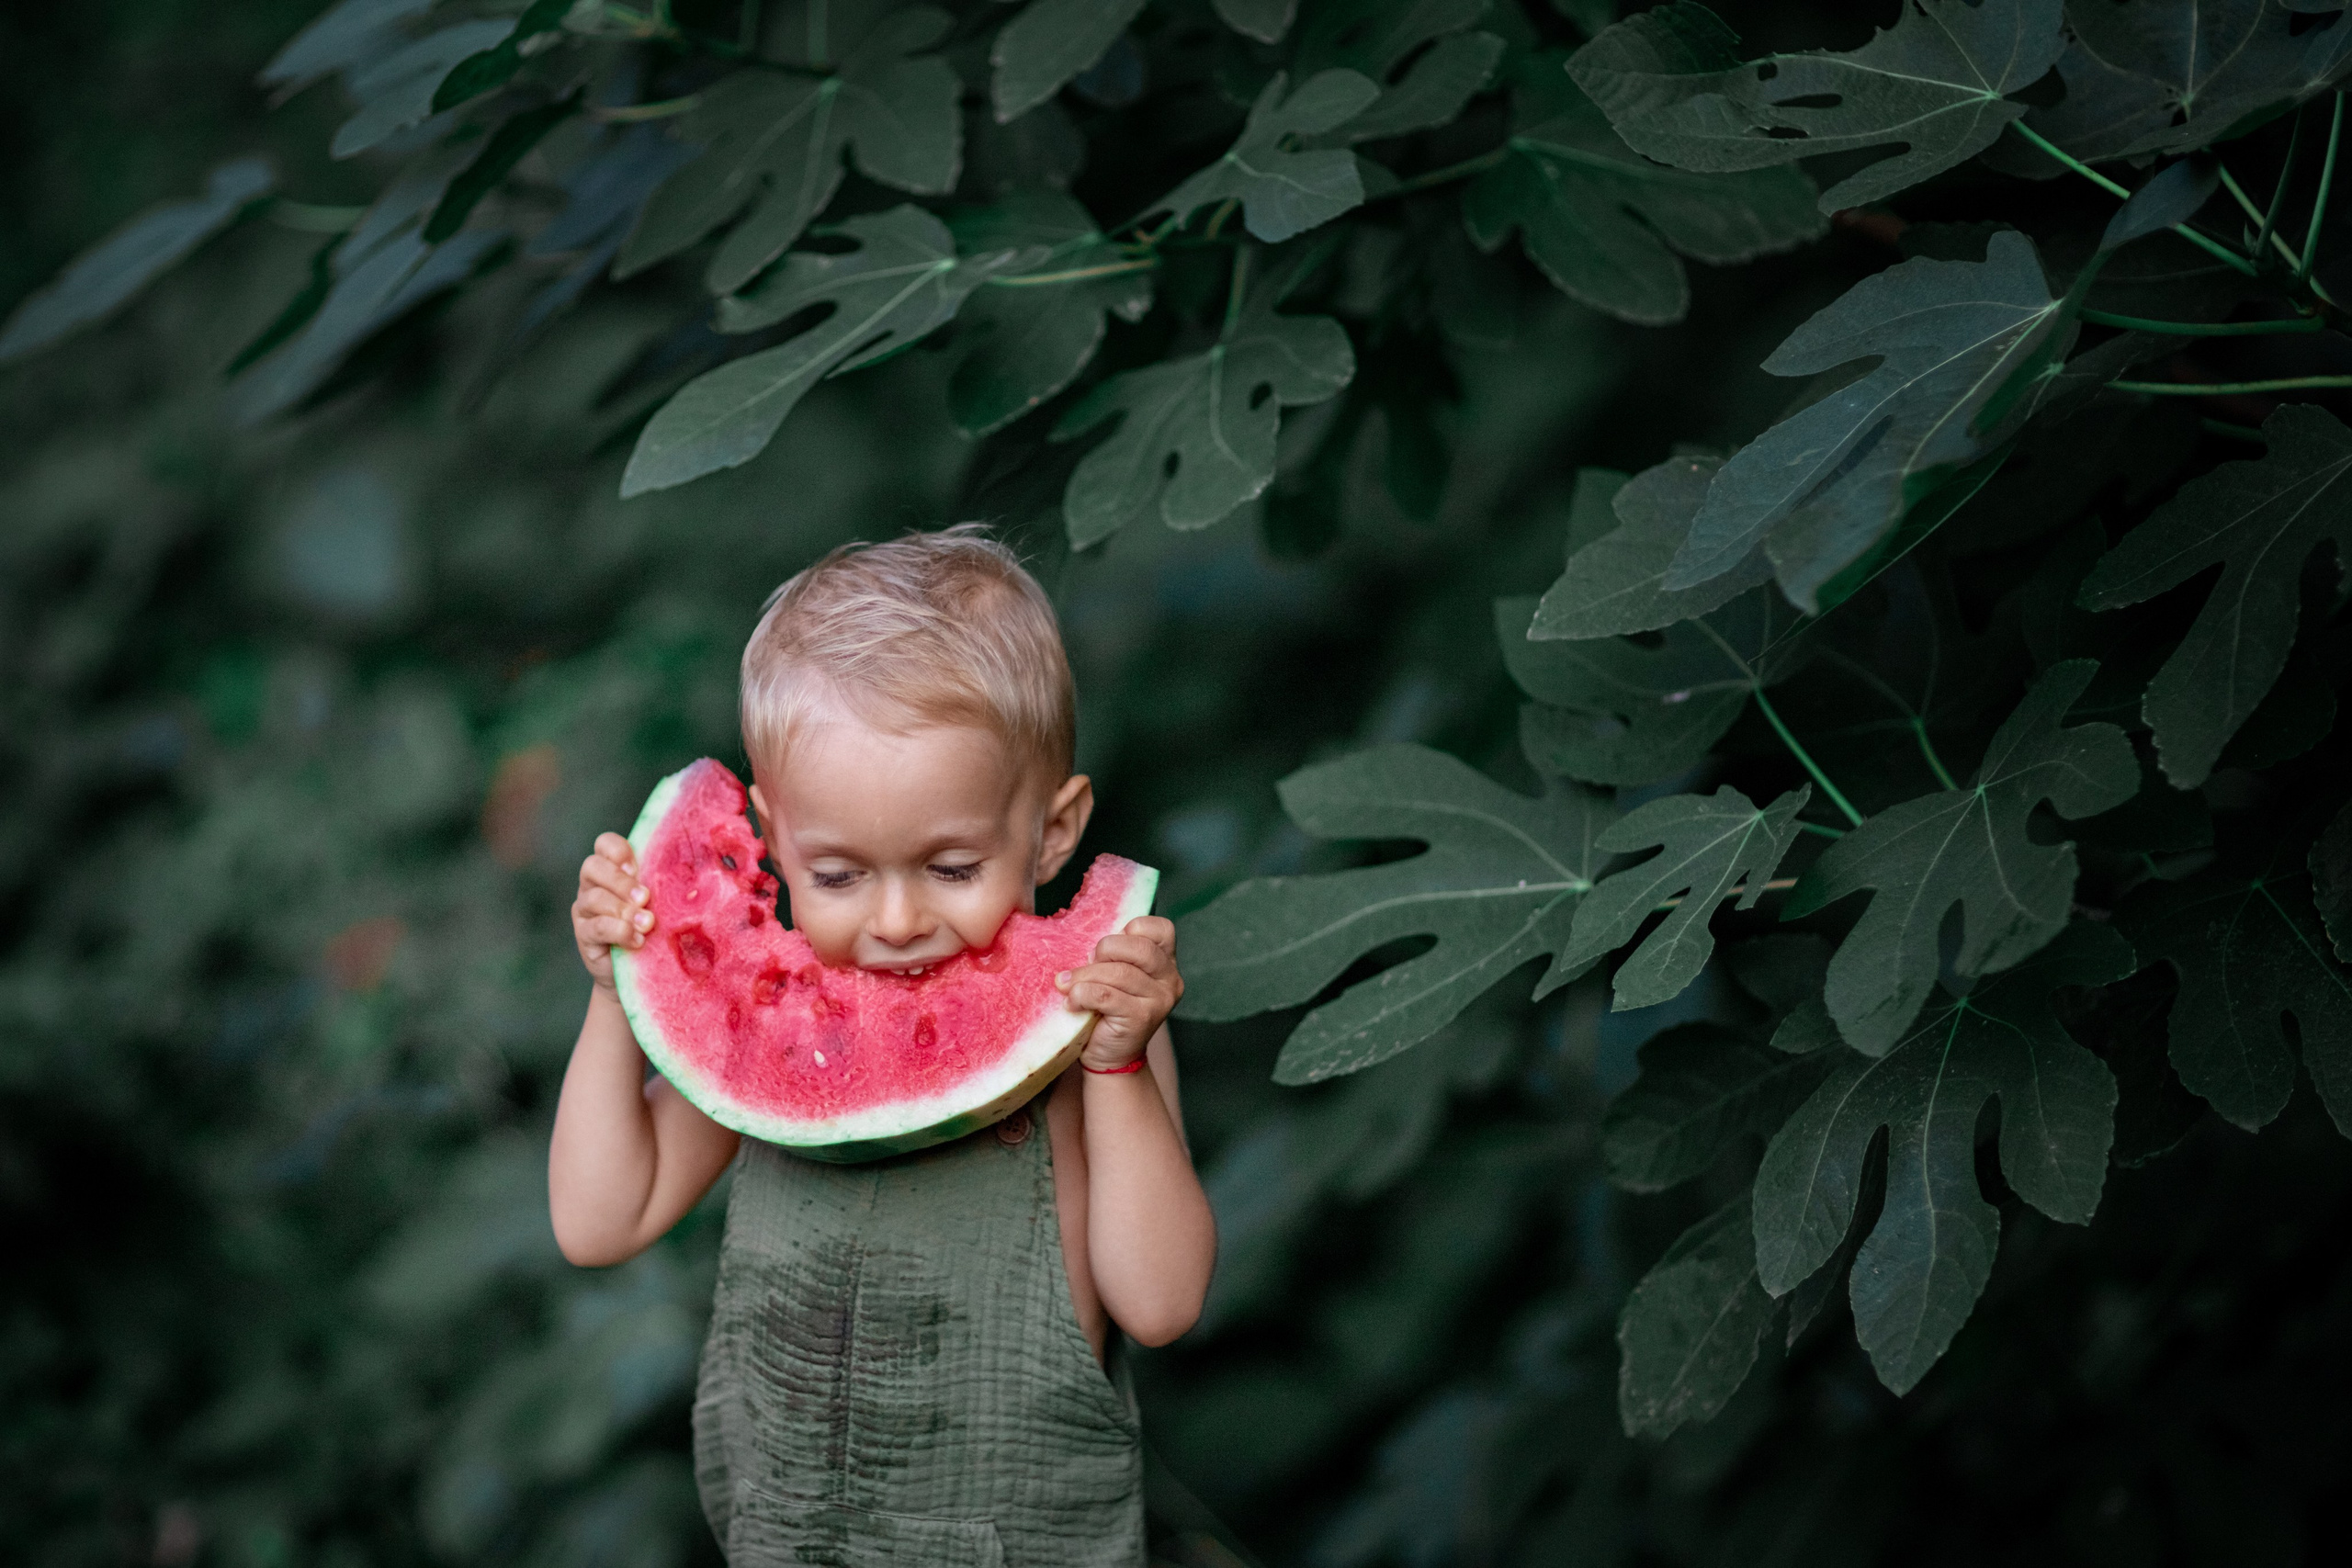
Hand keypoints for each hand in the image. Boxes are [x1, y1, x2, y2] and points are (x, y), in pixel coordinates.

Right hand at [574, 832, 653, 990]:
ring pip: (594, 898)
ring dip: (623, 909)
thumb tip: (696, 873)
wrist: (641, 971)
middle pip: (592, 866)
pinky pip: (596, 927)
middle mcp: (593, 885)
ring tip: (647, 923)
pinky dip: (619, 931)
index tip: (637, 867)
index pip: (604, 844)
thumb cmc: (655, 928)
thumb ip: (665, 884)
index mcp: (613, 868)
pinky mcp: (584, 935)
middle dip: (620, 881)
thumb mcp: (660, 901)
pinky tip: (637, 940)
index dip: (617, 850)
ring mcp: (585, 909)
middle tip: (645, 897)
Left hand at [1059, 916, 1181, 1071]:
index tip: (1108, 948)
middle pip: (1139, 947)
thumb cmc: (1108, 1009)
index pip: (1160, 928)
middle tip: (1086, 963)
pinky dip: (1081, 994)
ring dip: (1084, 976)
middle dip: (1105, 949)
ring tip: (1066, 985)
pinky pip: (1106, 995)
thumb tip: (1087, 944)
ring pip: (1119, 972)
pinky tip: (1072, 1002)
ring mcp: (1159, 1000)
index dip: (1130, 929)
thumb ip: (1113, 956)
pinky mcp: (1142, 1018)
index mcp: (1166, 961)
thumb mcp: (1116, 976)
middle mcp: (1170, 979)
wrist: (1110, 1057)